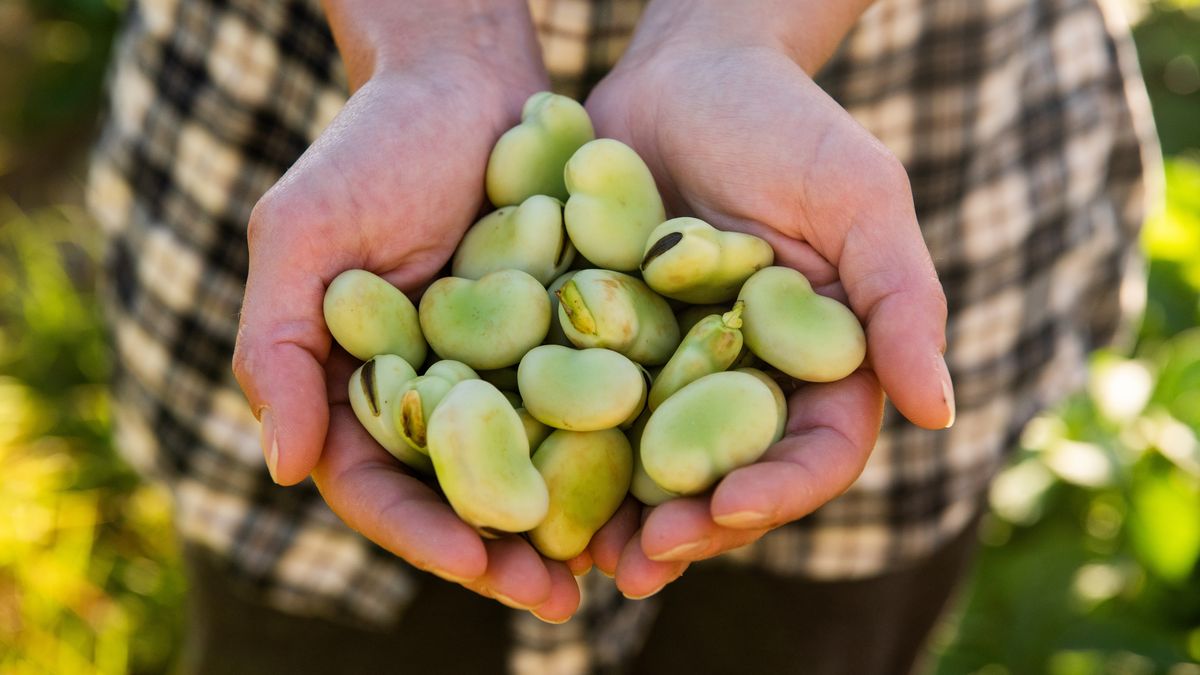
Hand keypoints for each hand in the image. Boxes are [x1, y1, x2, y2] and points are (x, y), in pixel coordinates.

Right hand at [232, 6, 581, 621]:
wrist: (466, 80)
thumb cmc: (370, 147)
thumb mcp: (302, 235)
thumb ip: (280, 348)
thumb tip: (284, 470)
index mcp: (360, 386)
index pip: (378, 482)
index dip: (420, 530)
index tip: (473, 563)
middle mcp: (433, 391)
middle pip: (463, 492)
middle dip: (503, 551)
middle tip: (554, 598)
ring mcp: (502, 370)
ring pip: (534, 466)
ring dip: (568, 523)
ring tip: (614, 571)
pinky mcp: (566, 339)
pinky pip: (592, 407)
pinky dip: (618, 451)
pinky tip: (655, 486)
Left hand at [583, 26, 953, 596]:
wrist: (683, 69)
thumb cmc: (785, 123)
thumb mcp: (859, 199)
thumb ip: (898, 300)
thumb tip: (938, 413)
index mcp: (819, 362)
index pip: (813, 450)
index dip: (777, 490)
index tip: (727, 508)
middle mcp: (744, 378)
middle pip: (725, 475)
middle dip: (689, 525)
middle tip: (639, 564)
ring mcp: (670, 366)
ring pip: (648, 462)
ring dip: (617, 515)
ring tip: (575, 558)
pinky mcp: (603, 342)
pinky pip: (581, 408)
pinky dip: (557, 448)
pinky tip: (523, 479)